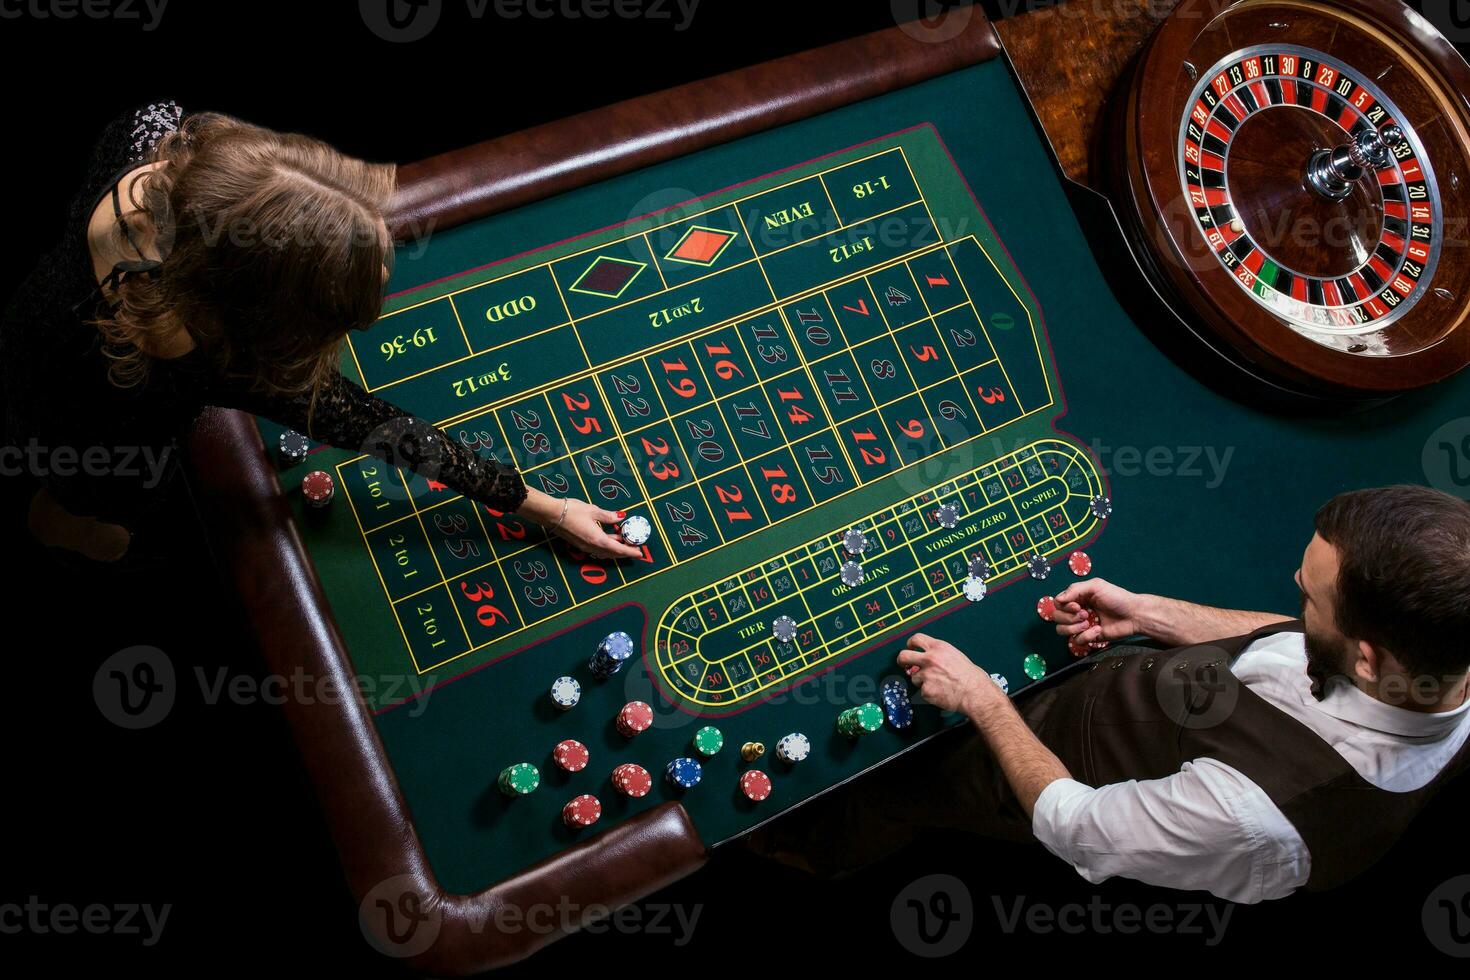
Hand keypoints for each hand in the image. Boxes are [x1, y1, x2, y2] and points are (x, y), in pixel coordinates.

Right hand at [519, 491, 642, 559]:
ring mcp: (585, 547)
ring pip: (605, 552)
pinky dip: (607, 546)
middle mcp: (592, 547)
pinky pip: (598, 549)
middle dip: (625, 551)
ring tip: (624, 540)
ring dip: (615, 548)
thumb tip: (621, 517)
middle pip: (613, 553)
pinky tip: (610, 537)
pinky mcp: (580, 544)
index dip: (630, 551)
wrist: (551, 514)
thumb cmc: (572, 511)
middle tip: (635, 546)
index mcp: (598, 540)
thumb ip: (609, 516)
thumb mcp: (594, 510)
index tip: (640, 553)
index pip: (618, 549)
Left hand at [896, 633, 998, 715]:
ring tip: (938, 684)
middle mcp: (930, 659)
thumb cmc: (970, 676)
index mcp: (938, 647)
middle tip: (905, 665)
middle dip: (902, 661)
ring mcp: (926, 675)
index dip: (910, 644)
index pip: (916, 639)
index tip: (910, 648)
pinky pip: (922, 691)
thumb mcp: (954, 656)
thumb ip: (937, 655)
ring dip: (922, 681)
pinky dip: (929, 693)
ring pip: (914, 677)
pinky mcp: (926, 690)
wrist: (975, 693)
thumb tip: (922, 661)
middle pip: (904, 656)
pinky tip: (941, 693)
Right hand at [1053, 578, 1147, 646]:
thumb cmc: (1117, 597)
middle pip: (1057, 618)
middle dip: (1069, 618)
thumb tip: (1058, 599)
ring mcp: (1081, 625)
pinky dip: (1087, 636)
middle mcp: (1076, 611)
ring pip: (1061, 631)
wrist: (1134, 615)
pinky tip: (1098, 630)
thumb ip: (1075, 589)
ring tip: (1089, 624)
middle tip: (1086, 615)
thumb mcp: (1096, 586)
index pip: (1057, 603)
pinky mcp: (1088, 637)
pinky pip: (1077, 641)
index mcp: (1077, 598)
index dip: (1064, 607)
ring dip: (1074, 628)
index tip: (1077, 606)